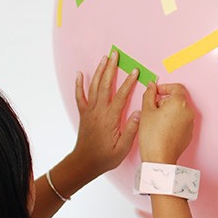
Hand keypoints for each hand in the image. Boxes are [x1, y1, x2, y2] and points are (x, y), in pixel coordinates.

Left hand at [72, 51, 140, 179]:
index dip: (128, 82)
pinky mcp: (84, 114)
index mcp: (110, 119)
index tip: (134, 71)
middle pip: (105, 85)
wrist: (84, 163)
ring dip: (99, 71)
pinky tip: (80, 74)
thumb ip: (131, 130)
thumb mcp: (123, 148)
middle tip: (115, 54)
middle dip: (111, 68)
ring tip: (104, 58)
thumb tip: (138, 113)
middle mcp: (99, 112)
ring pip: (94, 87)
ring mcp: (90, 111)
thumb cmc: (105, 157)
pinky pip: (80, 96)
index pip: (121, 96)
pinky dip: (79, 84)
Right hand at [139, 82, 194, 164]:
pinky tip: (162, 129)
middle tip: (152, 109)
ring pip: (179, 111)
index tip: (156, 92)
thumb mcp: (146, 111)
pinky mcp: (189, 134)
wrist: (159, 158)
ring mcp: (190, 123)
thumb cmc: (152, 136)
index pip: (176, 87)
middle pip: (178, 99)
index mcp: (179, 103)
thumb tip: (152, 86)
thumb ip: (149, 94)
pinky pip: (181, 122)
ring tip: (156, 121)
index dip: (165, 87)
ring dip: (169, 111)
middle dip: (165, 101)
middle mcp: (188, 112)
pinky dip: (173, 121)